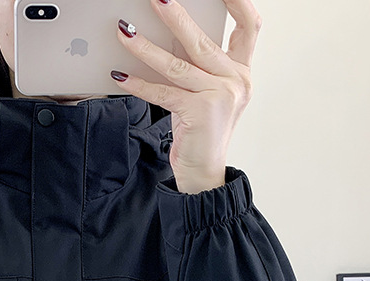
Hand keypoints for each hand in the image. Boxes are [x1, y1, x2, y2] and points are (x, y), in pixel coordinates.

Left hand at [113, 0, 261, 192]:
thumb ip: (196, 67)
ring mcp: (219, 97)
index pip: (249, 25)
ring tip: (124, 32)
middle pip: (202, 40)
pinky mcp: (199, 113)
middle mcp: (235, 81)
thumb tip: (166, 36)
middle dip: (176, 16)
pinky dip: (138, 84)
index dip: (238, 1)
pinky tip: (120, 75)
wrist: (204, 173)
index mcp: (241, 72)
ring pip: (176, 64)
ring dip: (145, 47)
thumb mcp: (205, 95)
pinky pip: (162, 92)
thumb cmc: (201, 133)